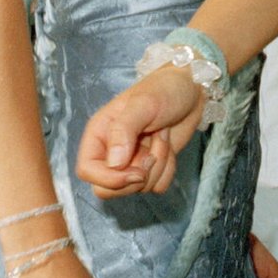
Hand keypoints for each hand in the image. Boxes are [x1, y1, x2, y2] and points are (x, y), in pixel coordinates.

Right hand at [75, 69, 203, 199]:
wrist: (190, 89)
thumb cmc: (163, 89)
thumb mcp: (143, 104)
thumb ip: (123, 131)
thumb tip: (114, 165)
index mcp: (99, 134)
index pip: (86, 171)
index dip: (109, 179)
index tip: (136, 172)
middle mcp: (110, 151)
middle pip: (109, 189)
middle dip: (137, 175)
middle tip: (153, 150)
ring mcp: (131, 162)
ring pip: (136, 189)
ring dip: (158, 166)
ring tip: (162, 136)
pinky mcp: (151, 168)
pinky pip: (156, 187)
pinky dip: (168, 170)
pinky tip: (169, 147)